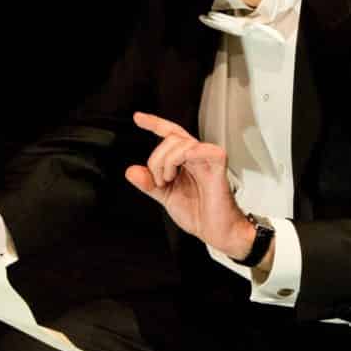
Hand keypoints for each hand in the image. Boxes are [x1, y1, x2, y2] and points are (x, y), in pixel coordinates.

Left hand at [127, 112, 255, 258]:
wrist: (217, 232)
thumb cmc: (200, 215)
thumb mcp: (166, 197)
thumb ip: (149, 184)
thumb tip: (132, 171)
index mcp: (187, 161)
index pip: (170, 134)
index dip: (154, 123)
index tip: (138, 118)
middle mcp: (197, 158)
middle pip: (171, 138)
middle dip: (156, 159)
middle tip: (158, 180)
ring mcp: (207, 160)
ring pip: (181, 143)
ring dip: (166, 162)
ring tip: (168, 181)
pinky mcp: (218, 166)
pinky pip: (204, 149)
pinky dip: (186, 156)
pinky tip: (179, 172)